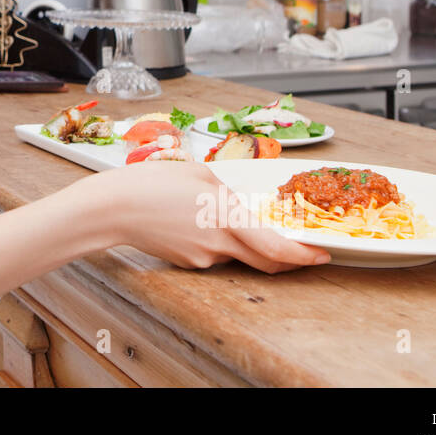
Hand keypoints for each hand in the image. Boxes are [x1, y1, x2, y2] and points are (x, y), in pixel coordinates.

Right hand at [92, 161, 330, 272]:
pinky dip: (218, 242)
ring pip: (239, 255)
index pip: (276, 249)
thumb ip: (226, 189)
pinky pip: (215, 255)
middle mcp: (219, 242)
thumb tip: (239, 200)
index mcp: (225, 215)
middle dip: (289, 259)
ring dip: (246, 243)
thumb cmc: (152, 183)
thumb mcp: (199, 172)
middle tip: (302, 249)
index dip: (303, 256)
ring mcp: (203, 257)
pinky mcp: (188, 263)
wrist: (114, 208)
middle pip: (265, 262)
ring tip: (222, 216)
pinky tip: (196, 222)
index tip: (321, 254)